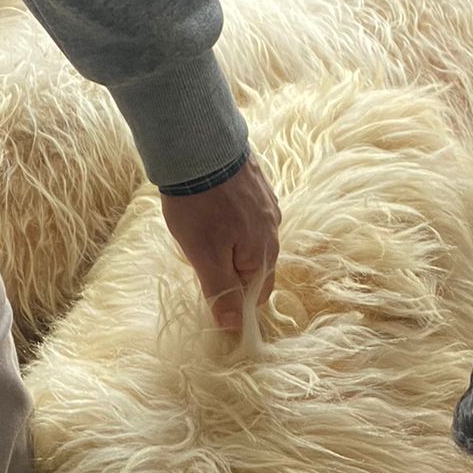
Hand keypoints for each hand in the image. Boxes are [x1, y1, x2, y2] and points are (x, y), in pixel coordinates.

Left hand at [161, 154, 280, 331]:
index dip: (234, 299)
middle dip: (230, 269)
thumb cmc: (200, 206)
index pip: (257, 294)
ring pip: (251, 238)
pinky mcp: (258, 183)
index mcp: (263, 254)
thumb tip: (235, 327)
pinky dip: (232, 218)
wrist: (200, 145)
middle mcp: (273, 230)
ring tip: (202, 230)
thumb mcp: (205, 256)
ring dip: (230, 242)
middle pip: (254, 266)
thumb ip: (221, 291)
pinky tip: (212, 208)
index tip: (209, 290)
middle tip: (199, 256)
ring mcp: (268, 204)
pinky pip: (248, 213)